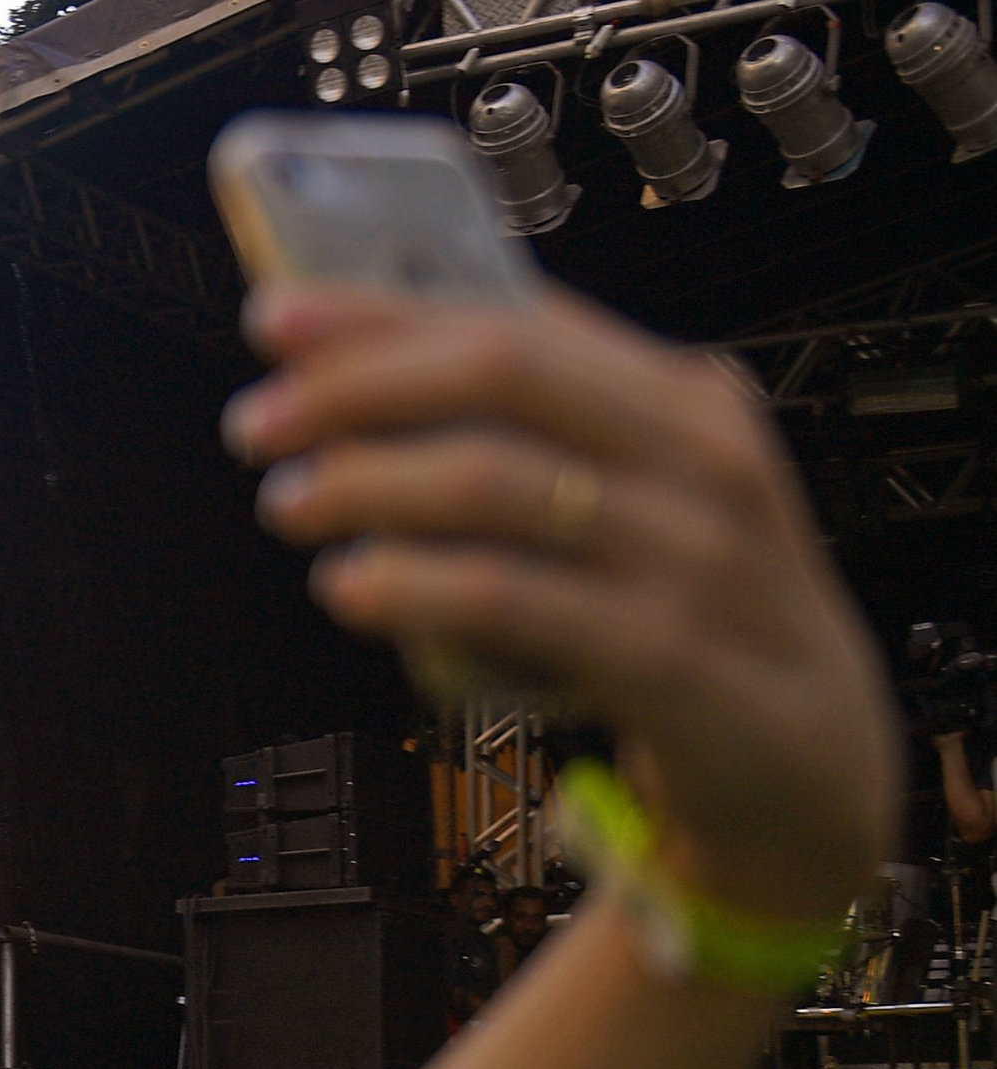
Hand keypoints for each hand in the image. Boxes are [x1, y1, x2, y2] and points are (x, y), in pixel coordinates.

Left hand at [231, 286, 898, 925]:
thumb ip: (549, 437)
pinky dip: (417, 586)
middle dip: (361, 387)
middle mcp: (698, 460)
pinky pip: (515, 601)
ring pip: (498, 482)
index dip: (388, 314)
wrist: (810, 753)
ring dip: (368, 483)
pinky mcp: (666, 657)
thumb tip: (386, 367)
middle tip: (258, 421)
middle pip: (504, 378)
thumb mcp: (648, 498)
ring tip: (287, 501)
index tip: (279, 318)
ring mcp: (689, 557)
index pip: (520, 321)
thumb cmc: (698, 612)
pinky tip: (348, 584)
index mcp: (685, 399)